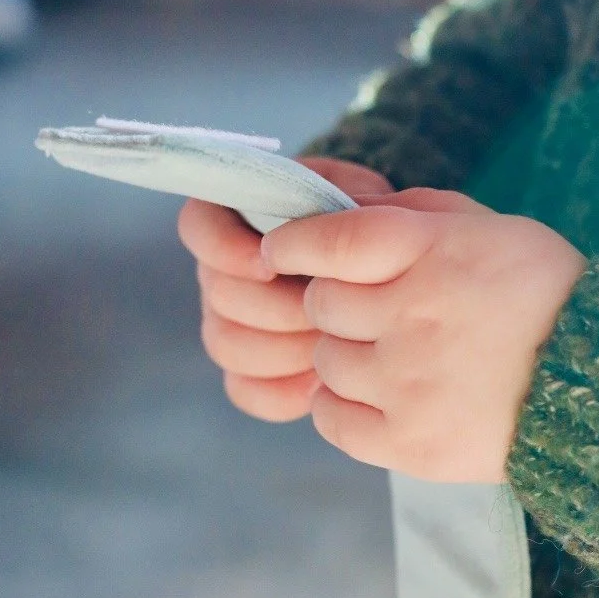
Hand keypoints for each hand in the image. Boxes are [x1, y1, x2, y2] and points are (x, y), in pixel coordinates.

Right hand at [177, 157, 393, 421]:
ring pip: (227, 345)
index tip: (269, 264)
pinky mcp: (250, 372)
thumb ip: (337, 208)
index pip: (199, 225)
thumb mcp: (371, 206)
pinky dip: (283, 391)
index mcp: (243, 218)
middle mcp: (227, 271)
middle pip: (219, 294)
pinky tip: (320, 382)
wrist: (398, 292)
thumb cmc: (383, 236)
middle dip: (279, 308)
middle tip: (331, 315)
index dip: (225, 248)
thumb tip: (305, 238)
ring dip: (285, 350)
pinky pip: (246, 391)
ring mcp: (232, 324)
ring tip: (334, 346)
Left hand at [263, 188, 585, 482]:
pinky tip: (375, 396)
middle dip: (335, 304)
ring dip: (345, 355)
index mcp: (433, 254)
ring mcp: (408, 385)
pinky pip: (332, 419)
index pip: (329, 241)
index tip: (280, 251)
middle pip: (321, 305)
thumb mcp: (489, 229)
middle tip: (371, 313)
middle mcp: (413, 316)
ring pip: (326, 362)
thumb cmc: (544, 295)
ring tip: (389, 357)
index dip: (294, 244)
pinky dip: (341, 405)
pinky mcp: (410, 443)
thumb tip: (337, 210)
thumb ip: (412, 214)